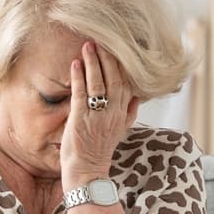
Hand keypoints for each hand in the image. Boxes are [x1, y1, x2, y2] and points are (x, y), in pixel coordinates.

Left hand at [60, 41, 138, 188]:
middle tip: (102, 40)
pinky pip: (81, 93)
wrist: (88, 173)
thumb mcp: (120, 131)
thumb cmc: (99, 150)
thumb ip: (130, 112)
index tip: (119, 48)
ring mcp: (97, 116)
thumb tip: (139, 95)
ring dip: (93, 62)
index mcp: (124, 114)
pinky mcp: (80, 119)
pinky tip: (75, 64)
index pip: (128, 84)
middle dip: (109, 58)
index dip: (124, 65)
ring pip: (99, 83)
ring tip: (88, 45)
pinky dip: (78, 77)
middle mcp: (113, 113)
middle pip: (115, 79)